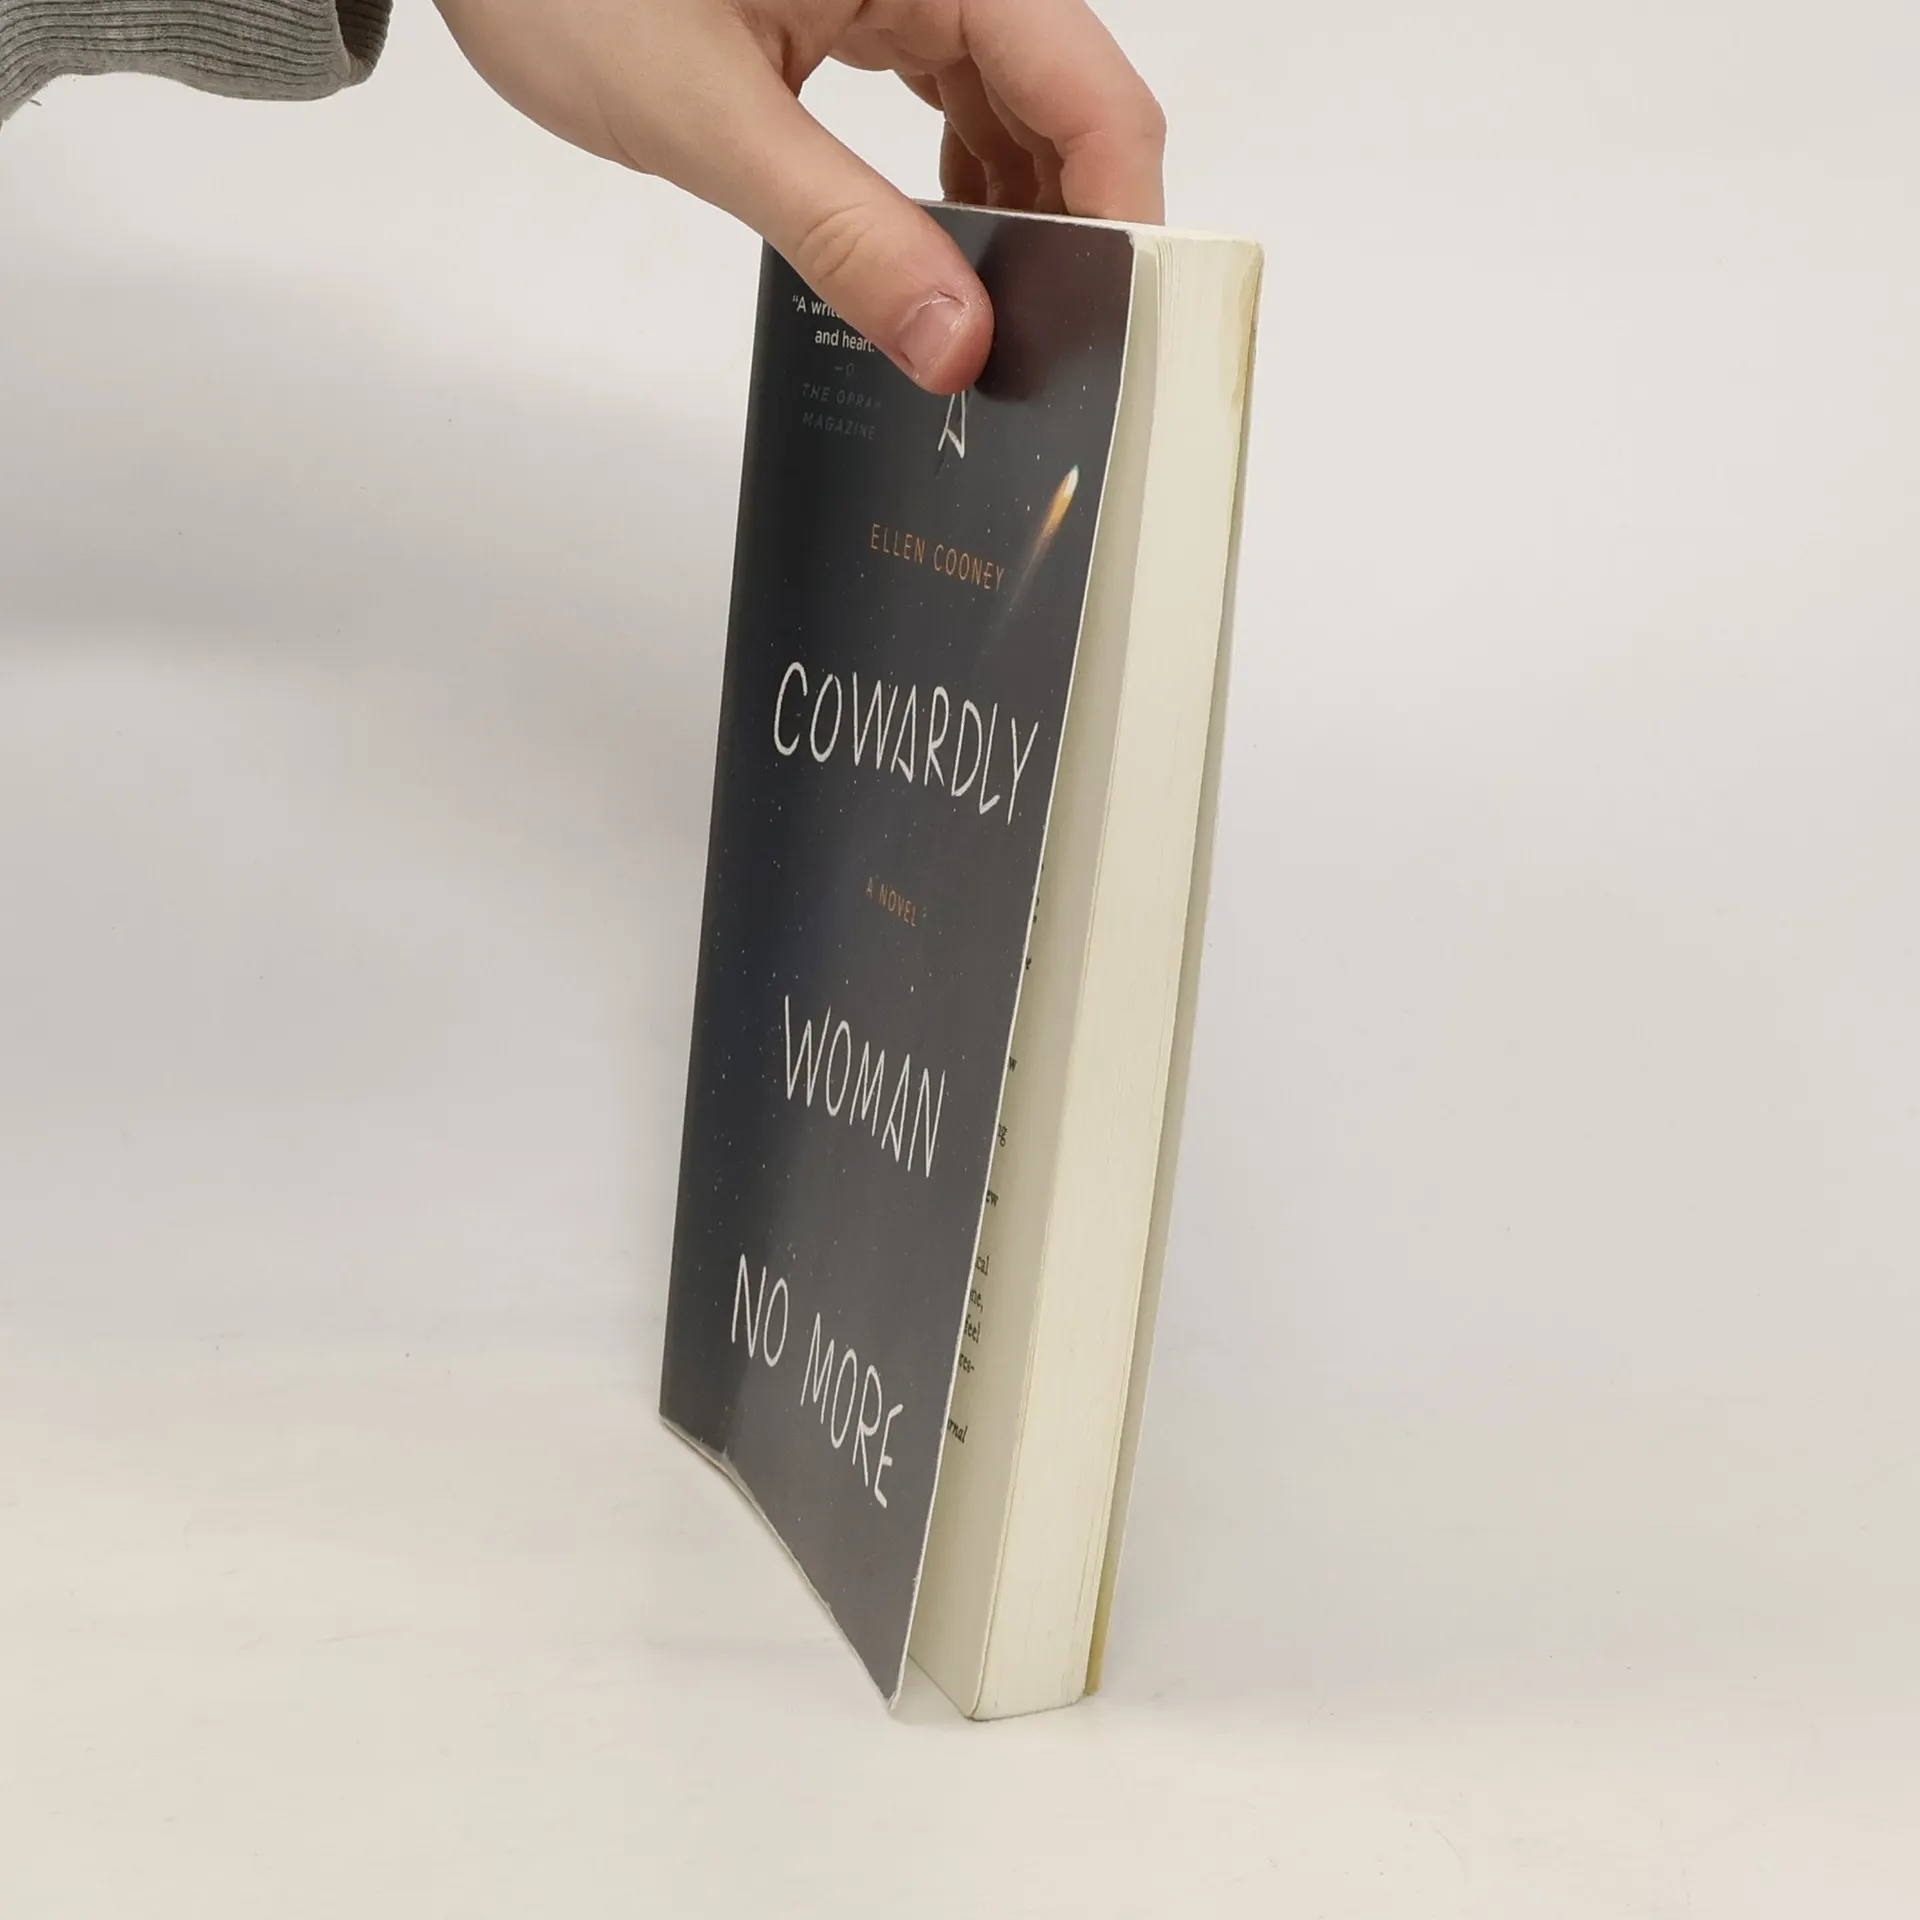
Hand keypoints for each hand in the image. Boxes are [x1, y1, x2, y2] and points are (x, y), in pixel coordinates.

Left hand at [433, 0, 1165, 392]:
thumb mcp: (709, 120)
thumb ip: (844, 235)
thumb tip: (953, 344)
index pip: (1087, 84)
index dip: (1121, 210)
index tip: (1119, 323)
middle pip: (1067, 97)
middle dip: (1072, 224)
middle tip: (1055, 350)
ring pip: (1015, 101)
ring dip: (1019, 212)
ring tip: (998, 319)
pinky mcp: (866, 1)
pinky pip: (952, 91)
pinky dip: (960, 179)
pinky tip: (944, 253)